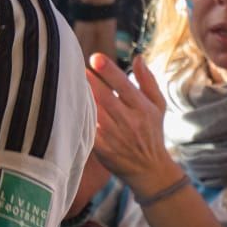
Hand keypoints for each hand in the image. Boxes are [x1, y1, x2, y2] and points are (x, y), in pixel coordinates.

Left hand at [83, 54, 178, 197]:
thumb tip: (137, 57)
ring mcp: (115, 136)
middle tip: (75, 68)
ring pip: (94, 113)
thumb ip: (147, 81)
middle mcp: (129, 121)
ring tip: (69, 83)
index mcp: (143, 108)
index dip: (109, 71)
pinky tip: (68, 106)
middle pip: (105, 97)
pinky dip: (79, 118)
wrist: (150, 170)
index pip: (125, 85)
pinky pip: (87, 130)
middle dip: (89, 81)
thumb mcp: (157, 106)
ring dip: (81, 97)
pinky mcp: (103, 149)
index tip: (95, 58)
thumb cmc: (152, 132)